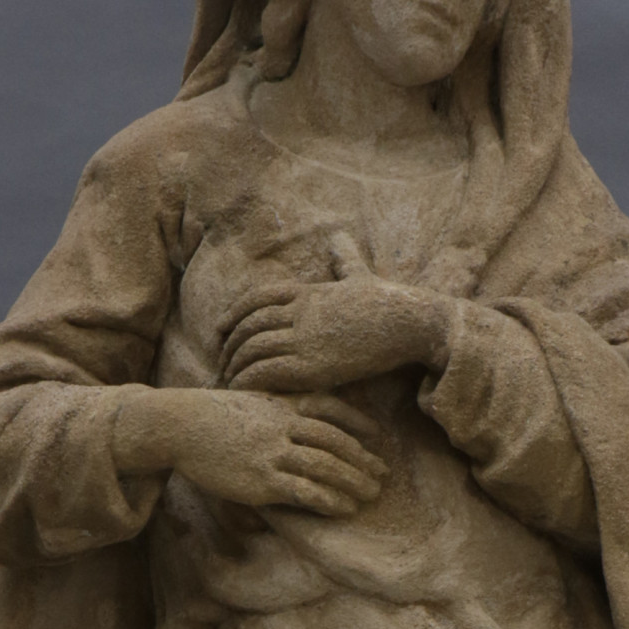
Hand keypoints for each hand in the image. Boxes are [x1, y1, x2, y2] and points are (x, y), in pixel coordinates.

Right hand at [115, 386, 387, 516]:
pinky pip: (306, 490)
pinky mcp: (263, 479)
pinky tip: (344, 508)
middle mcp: (284, 426)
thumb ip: (273, 410)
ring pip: (326, 466)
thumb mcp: (247, 402)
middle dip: (362, 459)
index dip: (357, 423)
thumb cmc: (209, 416)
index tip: (376, 435)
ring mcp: (274, 453)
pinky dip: (329, 499)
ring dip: (353, 481)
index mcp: (283, 405)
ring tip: (371, 494)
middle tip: (382, 474)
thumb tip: (287, 421)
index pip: (331, 409)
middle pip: (336, 441)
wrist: (180, 425)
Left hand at [221, 279, 448, 392]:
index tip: (221, 330)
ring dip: (235, 366)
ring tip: (229, 382)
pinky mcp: (311, 365)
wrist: (407, 322)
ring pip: (252, 348)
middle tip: (221, 362)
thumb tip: (340, 237)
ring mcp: (304, 338)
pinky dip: (248, 380)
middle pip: (248, 325)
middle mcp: (299, 313)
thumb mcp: (361, 275)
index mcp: (307, 292)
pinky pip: (266, 371)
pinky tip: (243, 391)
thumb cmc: (390, 302)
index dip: (234, 314)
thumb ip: (345, 260)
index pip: (256, 299)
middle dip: (230, 344)